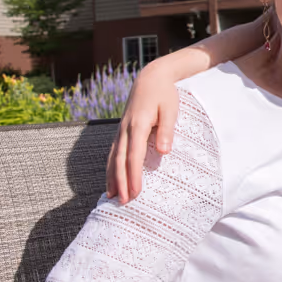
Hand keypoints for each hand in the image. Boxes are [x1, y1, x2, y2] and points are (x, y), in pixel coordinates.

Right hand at [106, 60, 179, 203]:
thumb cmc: (164, 94)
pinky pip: (113, 152)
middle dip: (121, 182)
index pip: (134, 156)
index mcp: (138, 125)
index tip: (135, 193)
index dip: (134, 175)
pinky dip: (110, 167)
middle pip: (120, 160)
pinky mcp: (121, 130)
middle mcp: (125, 129)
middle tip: (123, 203)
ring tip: (112, 197)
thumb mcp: (170, 110)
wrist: (151, 78)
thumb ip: (167, 130)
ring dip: (112, 178)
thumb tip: (164, 152)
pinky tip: (111, 179)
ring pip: (113, 157)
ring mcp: (121, 130)